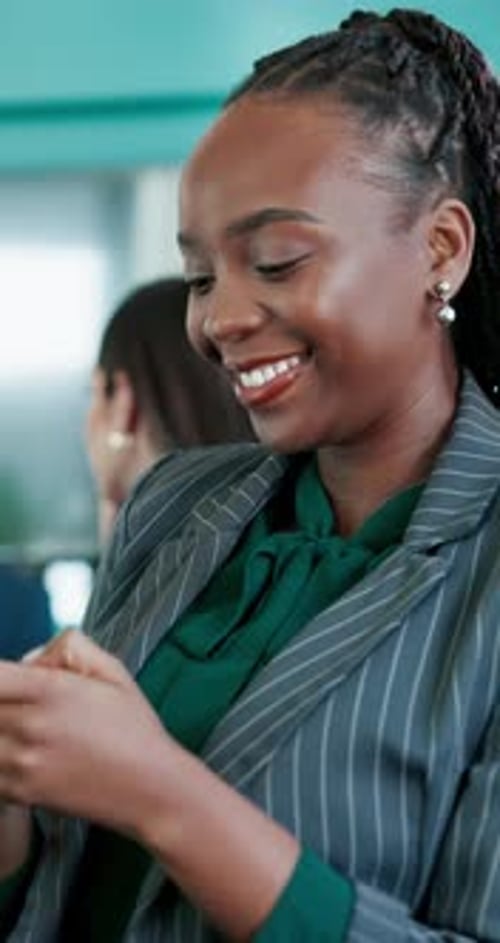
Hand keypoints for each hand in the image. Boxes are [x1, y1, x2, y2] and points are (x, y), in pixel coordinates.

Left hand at [0, 631, 177, 839]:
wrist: (149, 788)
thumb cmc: (134, 730)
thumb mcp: (112, 671)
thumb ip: (69, 647)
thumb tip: (31, 657)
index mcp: (51, 691)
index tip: (8, 678)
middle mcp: (30, 726)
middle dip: (4, 698)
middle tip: (26, 700)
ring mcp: (21, 762)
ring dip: (2, 728)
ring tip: (29, 728)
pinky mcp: (18, 791)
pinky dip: (2, 756)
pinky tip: (28, 753)